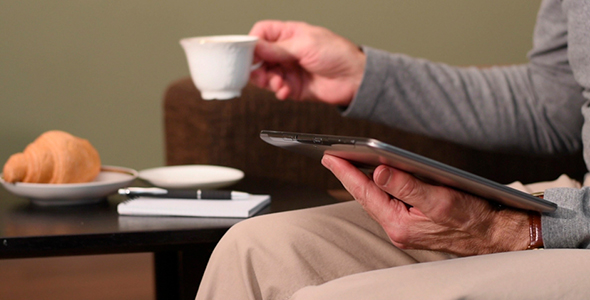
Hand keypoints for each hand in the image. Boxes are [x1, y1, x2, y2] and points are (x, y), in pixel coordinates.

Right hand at [248, 20, 365, 105]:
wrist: (354, 78)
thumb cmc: (338, 54)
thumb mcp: (305, 45)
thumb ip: (278, 48)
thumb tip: (256, 46)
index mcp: (289, 34)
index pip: (262, 33)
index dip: (253, 43)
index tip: (248, 53)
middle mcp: (286, 51)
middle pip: (259, 57)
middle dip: (257, 66)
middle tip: (260, 73)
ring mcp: (289, 69)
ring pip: (265, 75)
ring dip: (268, 81)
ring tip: (278, 83)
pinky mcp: (293, 86)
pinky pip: (277, 89)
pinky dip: (278, 91)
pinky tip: (285, 91)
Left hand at [321, 154, 530, 255]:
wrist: (494, 236)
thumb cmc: (472, 220)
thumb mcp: (439, 199)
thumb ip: (407, 186)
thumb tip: (379, 172)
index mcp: (399, 224)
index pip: (365, 193)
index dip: (346, 173)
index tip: (330, 157)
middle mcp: (398, 228)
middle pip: (366, 197)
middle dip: (348, 176)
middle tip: (331, 157)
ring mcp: (404, 227)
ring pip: (376, 200)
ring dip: (361, 182)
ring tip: (346, 163)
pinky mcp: (412, 223)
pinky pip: (388, 203)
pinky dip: (378, 188)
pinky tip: (375, 177)